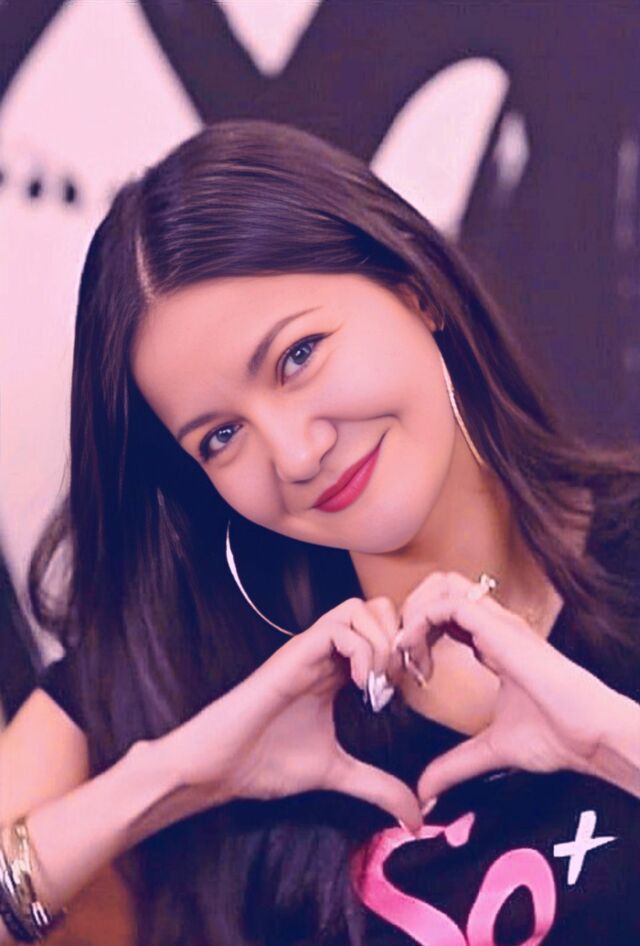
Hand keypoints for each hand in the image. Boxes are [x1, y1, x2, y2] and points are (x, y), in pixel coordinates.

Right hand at [168, 596, 421, 830]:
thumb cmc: (265, 761)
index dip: (406, 656)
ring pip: (361, 608)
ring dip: (382, 642)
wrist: (219, 765)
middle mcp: (326, 654)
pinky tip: (362, 687)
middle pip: (377, 609)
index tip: (415, 693)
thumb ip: (377, 786)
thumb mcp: (336, 772)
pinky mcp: (294, 654)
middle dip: (401, 639)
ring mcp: (310, 650)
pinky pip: (338, 628)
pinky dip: (361, 651)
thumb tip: (415, 816)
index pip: (383, 635)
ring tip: (381, 684)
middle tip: (402, 682)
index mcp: (336, 673)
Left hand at [395, 571, 624, 806]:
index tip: (409, 674)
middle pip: (441, 591)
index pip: (447, 618)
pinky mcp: (498, 627)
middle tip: (401, 658)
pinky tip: (416, 656)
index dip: (420, 638)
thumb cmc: (556, 737)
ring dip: (414, 615)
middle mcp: (494, 627)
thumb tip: (426, 793)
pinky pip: (447, 604)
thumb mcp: (490, 749)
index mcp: (495, 646)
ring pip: (442, 587)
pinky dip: (421, 623)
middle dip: (411, 616)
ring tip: (407, 654)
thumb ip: (455, 765)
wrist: (589, 734)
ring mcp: (497, 622)